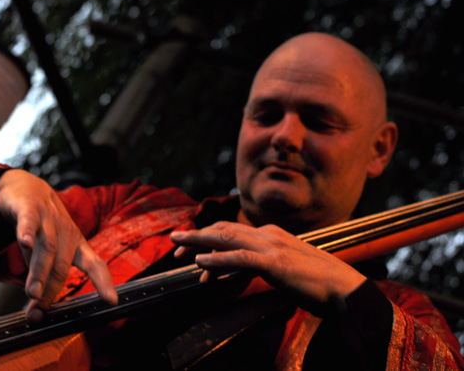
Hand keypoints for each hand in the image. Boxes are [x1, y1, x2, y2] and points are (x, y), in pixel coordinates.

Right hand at [0, 169, 117, 321]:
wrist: (26, 188)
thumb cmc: (42, 226)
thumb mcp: (49, 250)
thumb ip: (45, 277)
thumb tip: (36, 311)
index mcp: (76, 243)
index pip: (95, 264)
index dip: (104, 282)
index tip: (111, 301)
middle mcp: (66, 231)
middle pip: (62, 264)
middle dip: (51, 290)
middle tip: (39, 311)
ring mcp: (49, 218)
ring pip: (47, 248)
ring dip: (39, 272)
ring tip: (32, 293)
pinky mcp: (29, 208)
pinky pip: (29, 222)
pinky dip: (27, 232)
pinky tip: (25, 243)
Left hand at [170, 221, 364, 314]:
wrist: (344, 288)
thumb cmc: (313, 281)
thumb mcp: (282, 267)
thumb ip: (258, 265)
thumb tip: (232, 271)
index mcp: (270, 234)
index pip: (231, 230)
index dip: (207, 236)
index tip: (189, 247)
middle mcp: (268, 235)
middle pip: (223, 230)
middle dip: (196, 236)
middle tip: (175, 244)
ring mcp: (271, 247)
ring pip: (226, 239)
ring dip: (199, 242)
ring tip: (178, 248)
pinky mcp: (275, 263)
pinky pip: (240, 259)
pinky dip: (217, 260)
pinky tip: (202, 263)